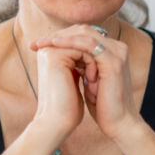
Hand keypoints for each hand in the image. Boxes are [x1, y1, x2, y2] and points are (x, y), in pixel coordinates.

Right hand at [30, 43, 86, 145]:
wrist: (58, 122)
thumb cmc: (68, 107)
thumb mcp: (75, 79)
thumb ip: (78, 63)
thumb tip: (94, 53)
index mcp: (50, 55)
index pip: (79, 43)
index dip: (92, 58)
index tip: (94, 80)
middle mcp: (47, 50)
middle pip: (81, 39)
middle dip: (95, 57)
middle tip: (96, 79)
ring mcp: (49, 51)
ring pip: (84, 43)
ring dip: (95, 62)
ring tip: (94, 83)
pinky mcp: (54, 56)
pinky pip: (83, 48)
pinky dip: (93, 63)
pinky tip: (93, 81)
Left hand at [33, 25, 141, 140]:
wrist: (118, 124)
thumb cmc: (103, 106)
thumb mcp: (88, 80)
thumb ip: (80, 66)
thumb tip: (61, 56)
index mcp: (110, 52)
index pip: (82, 35)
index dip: (60, 38)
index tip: (38, 45)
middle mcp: (116, 48)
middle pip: (83, 30)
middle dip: (57, 35)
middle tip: (36, 42)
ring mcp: (116, 53)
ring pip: (85, 33)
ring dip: (61, 37)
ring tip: (42, 42)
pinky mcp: (113, 62)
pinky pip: (89, 44)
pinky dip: (70, 42)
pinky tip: (55, 44)